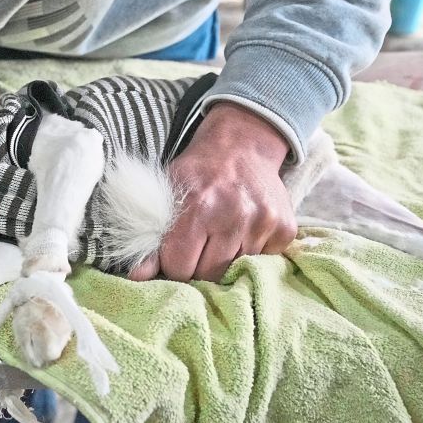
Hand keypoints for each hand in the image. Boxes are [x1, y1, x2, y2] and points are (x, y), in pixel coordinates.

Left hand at [131, 103, 296, 281]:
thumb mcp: (168, 195)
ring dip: (226, 260)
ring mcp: (263, 222)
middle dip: (199, 267)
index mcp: (199, 207)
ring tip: (221, 236)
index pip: (180, 267)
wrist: (243, 146)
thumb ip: (154, 238)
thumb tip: (138, 276)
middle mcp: (234, 216)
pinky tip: (243, 231)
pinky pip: (263, 261)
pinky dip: (251, 253)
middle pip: (209, 274)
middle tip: (199, 247)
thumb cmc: (198, 173)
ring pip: (236, 270)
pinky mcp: (285, 228)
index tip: (176, 254)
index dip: (174, 264)